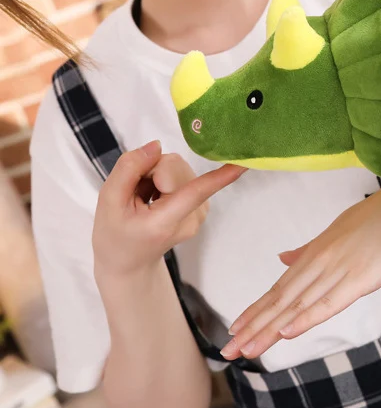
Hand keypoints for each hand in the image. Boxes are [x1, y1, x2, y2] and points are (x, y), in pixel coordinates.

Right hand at [93, 140, 246, 280]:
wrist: (127, 262)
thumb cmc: (115, 235)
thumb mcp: (108, 202)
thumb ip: (129, 169)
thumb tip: (157, 145)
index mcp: (166, 221)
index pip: (197, 191)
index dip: (222, 175)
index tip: (246, 162)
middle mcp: (192, 218)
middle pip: (174, 167)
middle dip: (151, 171)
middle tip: (136, 194)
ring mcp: (200, 213)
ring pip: (177, 167)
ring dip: (156, 176)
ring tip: (144, 199)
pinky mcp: (201, 205)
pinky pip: (181, 175)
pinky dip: (163, 181)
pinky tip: (154, 197)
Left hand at [221, 184, 380, 359]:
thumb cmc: (376, 217)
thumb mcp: (337, 231)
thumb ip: (309, 249)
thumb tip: (283, 258)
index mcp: (315, 253)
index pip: (280, 287)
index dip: (256, 309)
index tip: (234, 328)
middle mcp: (320, 263)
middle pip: (281, 300)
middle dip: (254, 326)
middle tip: (228, 350)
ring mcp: (338, 271)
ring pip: (298, 305)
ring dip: (270, 329)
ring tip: (246, 349)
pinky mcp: (360, 279)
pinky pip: (329, 303)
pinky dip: (307, 318)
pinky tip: (287, 332)